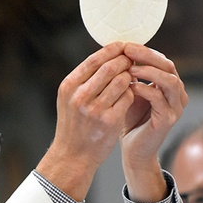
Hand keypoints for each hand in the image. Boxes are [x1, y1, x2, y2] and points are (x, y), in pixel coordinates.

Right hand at [36, 42, 133, 200]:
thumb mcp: (69, 99)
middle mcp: (80, 96)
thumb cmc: (73, 125)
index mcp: (69, 86)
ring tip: (131, 78)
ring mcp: (95, 109)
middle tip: (133, 60)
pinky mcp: (110, 120)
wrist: (72, 156)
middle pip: (110, 67)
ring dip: (130, 76)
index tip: (123, 46)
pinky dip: (131, 93)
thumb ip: (84, 79)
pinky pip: (128, 97)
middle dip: (125, 61)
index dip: (112, 50)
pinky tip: (129, 95)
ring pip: (122, 80)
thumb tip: (107, 55)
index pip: (94, 60)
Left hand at [119, 43, 187, 202]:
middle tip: (127, 50)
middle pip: (168, 65)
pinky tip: (130, 86)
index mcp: (169, 84)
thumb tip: (116, 49)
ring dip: (148, 71)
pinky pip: (159, 98)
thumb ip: (129, 74)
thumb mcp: (129, 91)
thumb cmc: (129, 119)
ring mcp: (175, 107)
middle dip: (147, 56)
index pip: (161, 59)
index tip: (124, 44)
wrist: (133, 150)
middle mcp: (177, 94)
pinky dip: (144, 89)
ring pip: (169, 80)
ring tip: (129, 68)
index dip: (144, 50)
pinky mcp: (167, 120)